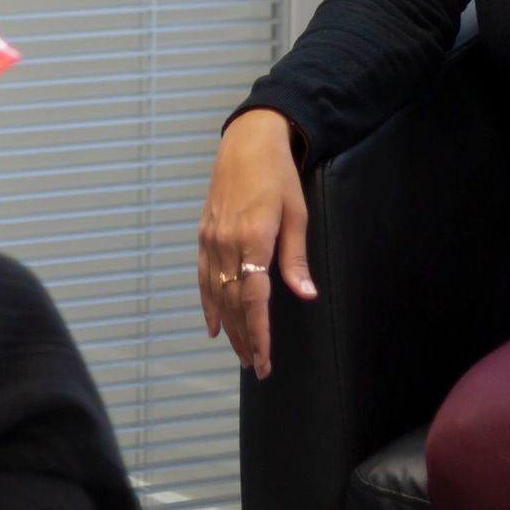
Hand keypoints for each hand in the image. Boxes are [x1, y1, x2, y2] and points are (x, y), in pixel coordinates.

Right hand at [198, 109, 315, 379]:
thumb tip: (306, 295)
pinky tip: (214, 325)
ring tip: (241, 354)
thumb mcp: (297, 215)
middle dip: (246, 339)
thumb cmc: (278, 176)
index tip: (265, 360)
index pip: (254, 299)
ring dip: (229, 328)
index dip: (259, 333)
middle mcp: (227, 242)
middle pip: (233, 303)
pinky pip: (203, 278)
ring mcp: (211, 240)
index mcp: (254, 237)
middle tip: (256, 367)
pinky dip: (207, 304)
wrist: (247, 142)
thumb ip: (296, 259)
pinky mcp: (204, 235)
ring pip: (216, 295)